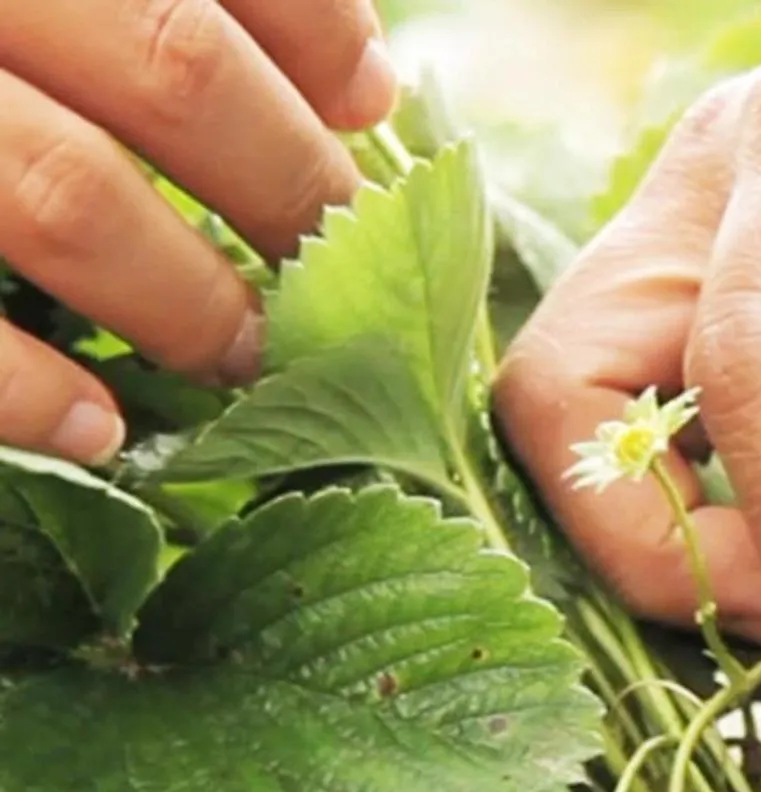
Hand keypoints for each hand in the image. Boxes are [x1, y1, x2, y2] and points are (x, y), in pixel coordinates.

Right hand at [0, 0, 394, 464]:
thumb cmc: (1, 47)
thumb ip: (179, 12)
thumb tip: (370, 86)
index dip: (317, 30)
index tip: (373, 100)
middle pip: (177, 70)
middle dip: (287, 186)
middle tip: (335, 273)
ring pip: (72, 197)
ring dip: (189, 300)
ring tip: (248, 362)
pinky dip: (30, 390)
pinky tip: (101, 431)